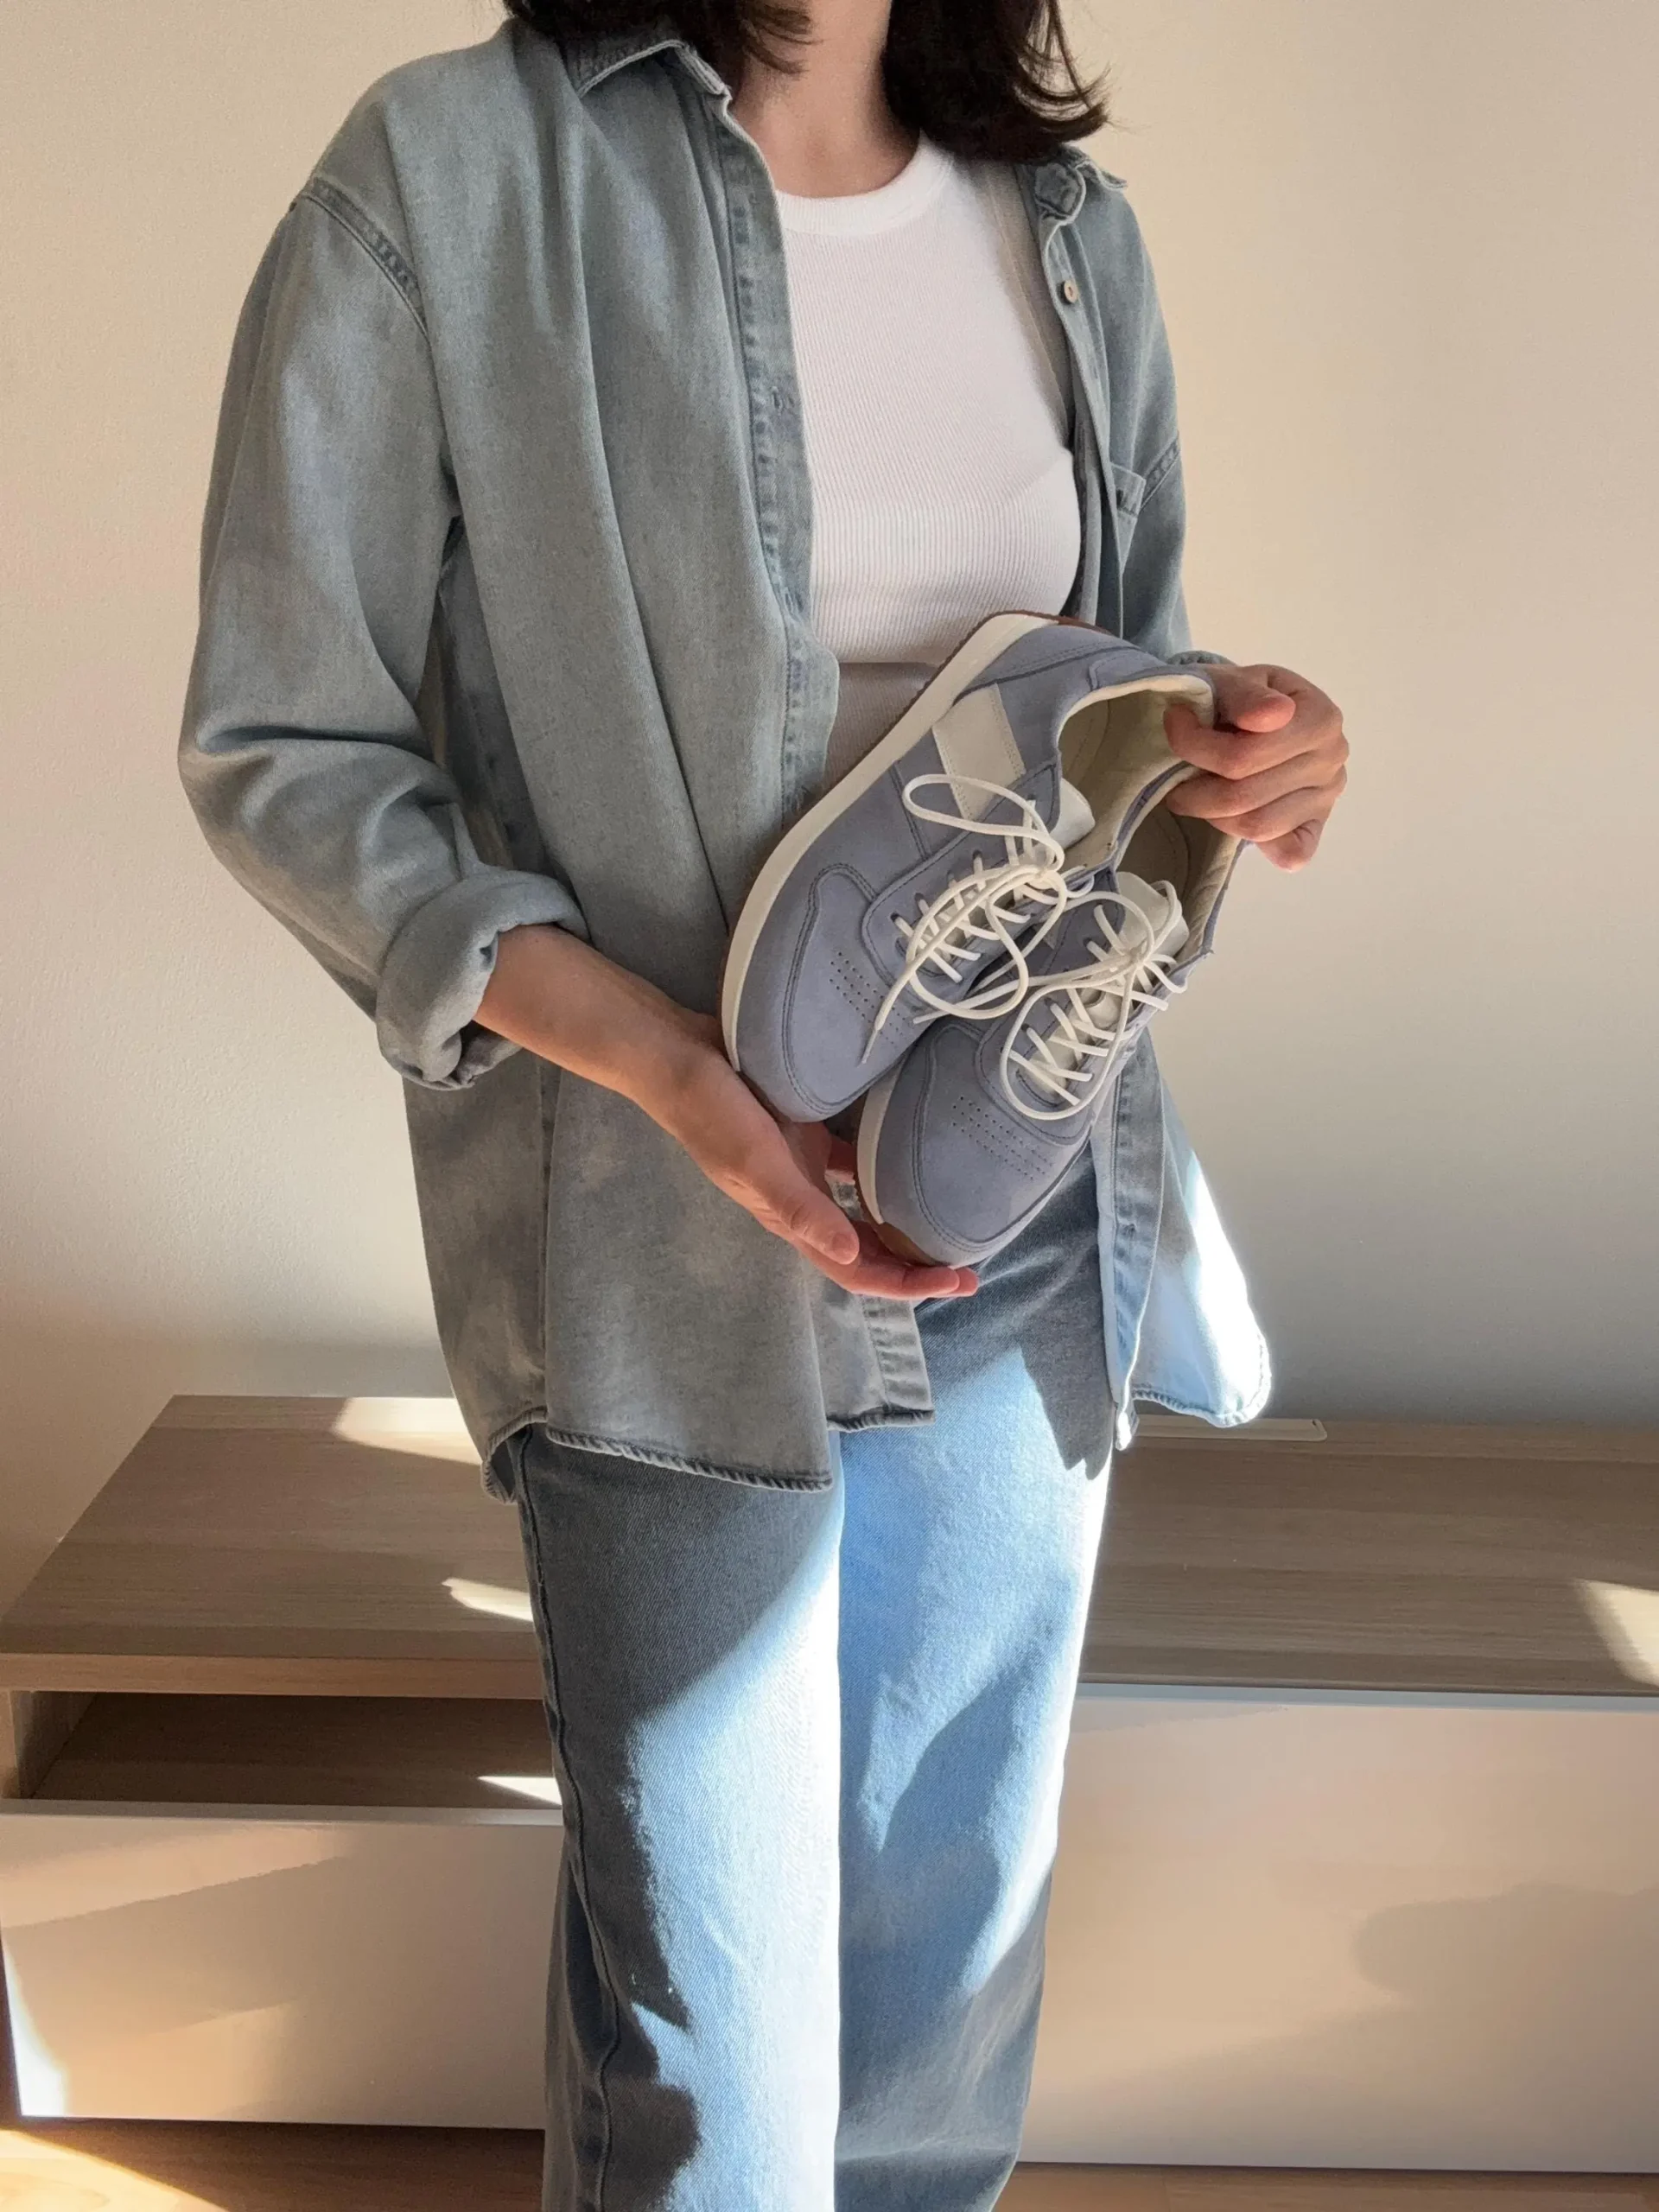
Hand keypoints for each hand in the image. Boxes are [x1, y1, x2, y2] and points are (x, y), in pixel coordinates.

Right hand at [477, 925, 975, 1301]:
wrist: (675, 1053)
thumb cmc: (712, 1110)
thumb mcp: (757, 1161)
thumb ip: (801, 1207)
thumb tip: (854, 1253)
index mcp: (792, 1217)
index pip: (858, 1269)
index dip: (908, 1283)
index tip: (958, 1280)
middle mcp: (802, 1198)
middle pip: (868, 1248)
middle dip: (915, 1263)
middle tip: (970, 1260)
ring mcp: (803, 1165)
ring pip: (863, 1209)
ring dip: (903, 1222)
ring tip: (948, 1217)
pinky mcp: (804, 1130)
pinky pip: (853, 1159)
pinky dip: (883, 1166)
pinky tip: (913, 1151)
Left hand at [1161, 664, 1347, 870]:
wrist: (1256, 710)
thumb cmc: (1241, 698)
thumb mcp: (1235, 680)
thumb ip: (1246, 694)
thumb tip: (1271, 716)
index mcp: (1320, 718)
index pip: (1244, 755)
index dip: (1194, 746)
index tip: (1175, 724)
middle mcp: (1330, 760)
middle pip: (1243, 796)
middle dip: (1194, 791)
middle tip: (1175, 777)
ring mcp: (1326, 797)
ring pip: (1256, 827)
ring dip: (1212, 815)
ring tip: (1197, 792)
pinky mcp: (1316, 825)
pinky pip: (1290, 853)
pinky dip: (1259, 845)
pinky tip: (1236, 817)